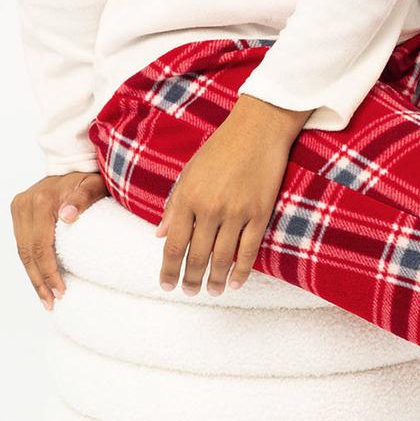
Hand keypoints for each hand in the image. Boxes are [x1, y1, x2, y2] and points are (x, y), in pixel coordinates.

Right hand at [11, 168, 108, 310]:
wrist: (74, 163)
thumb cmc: (90, 178)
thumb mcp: (94, 186)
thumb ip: (82, 199)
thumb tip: (67, 216)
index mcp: (41, 201)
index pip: (41, 246)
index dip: (49, 272)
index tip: (61, 292)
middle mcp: (25, 204)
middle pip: (28, 253)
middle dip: (40, 281)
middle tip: (52, 302)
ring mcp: (19, 208)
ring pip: (22, 251)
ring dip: (33, 277)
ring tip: (46, 299)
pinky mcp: (18, 211)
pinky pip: (22, 244)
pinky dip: (30, 264)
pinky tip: (39, 280)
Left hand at [156, 95, 310, 294]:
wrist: (258, 128)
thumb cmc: (220, 147)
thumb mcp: (189, 172)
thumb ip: (174, 204)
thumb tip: (159, 234)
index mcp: (188, 197)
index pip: (173, 244)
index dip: (168, 269)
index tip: (166, 285)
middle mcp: (209, 208)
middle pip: (197, 256)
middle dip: (190, 279)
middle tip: (189, 292)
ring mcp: (236, 212)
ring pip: (222, 258)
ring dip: (215, 280)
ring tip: (211, 292)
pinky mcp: (259, 213)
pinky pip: (249, 250)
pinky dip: (241, 271)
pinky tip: (235, 282)